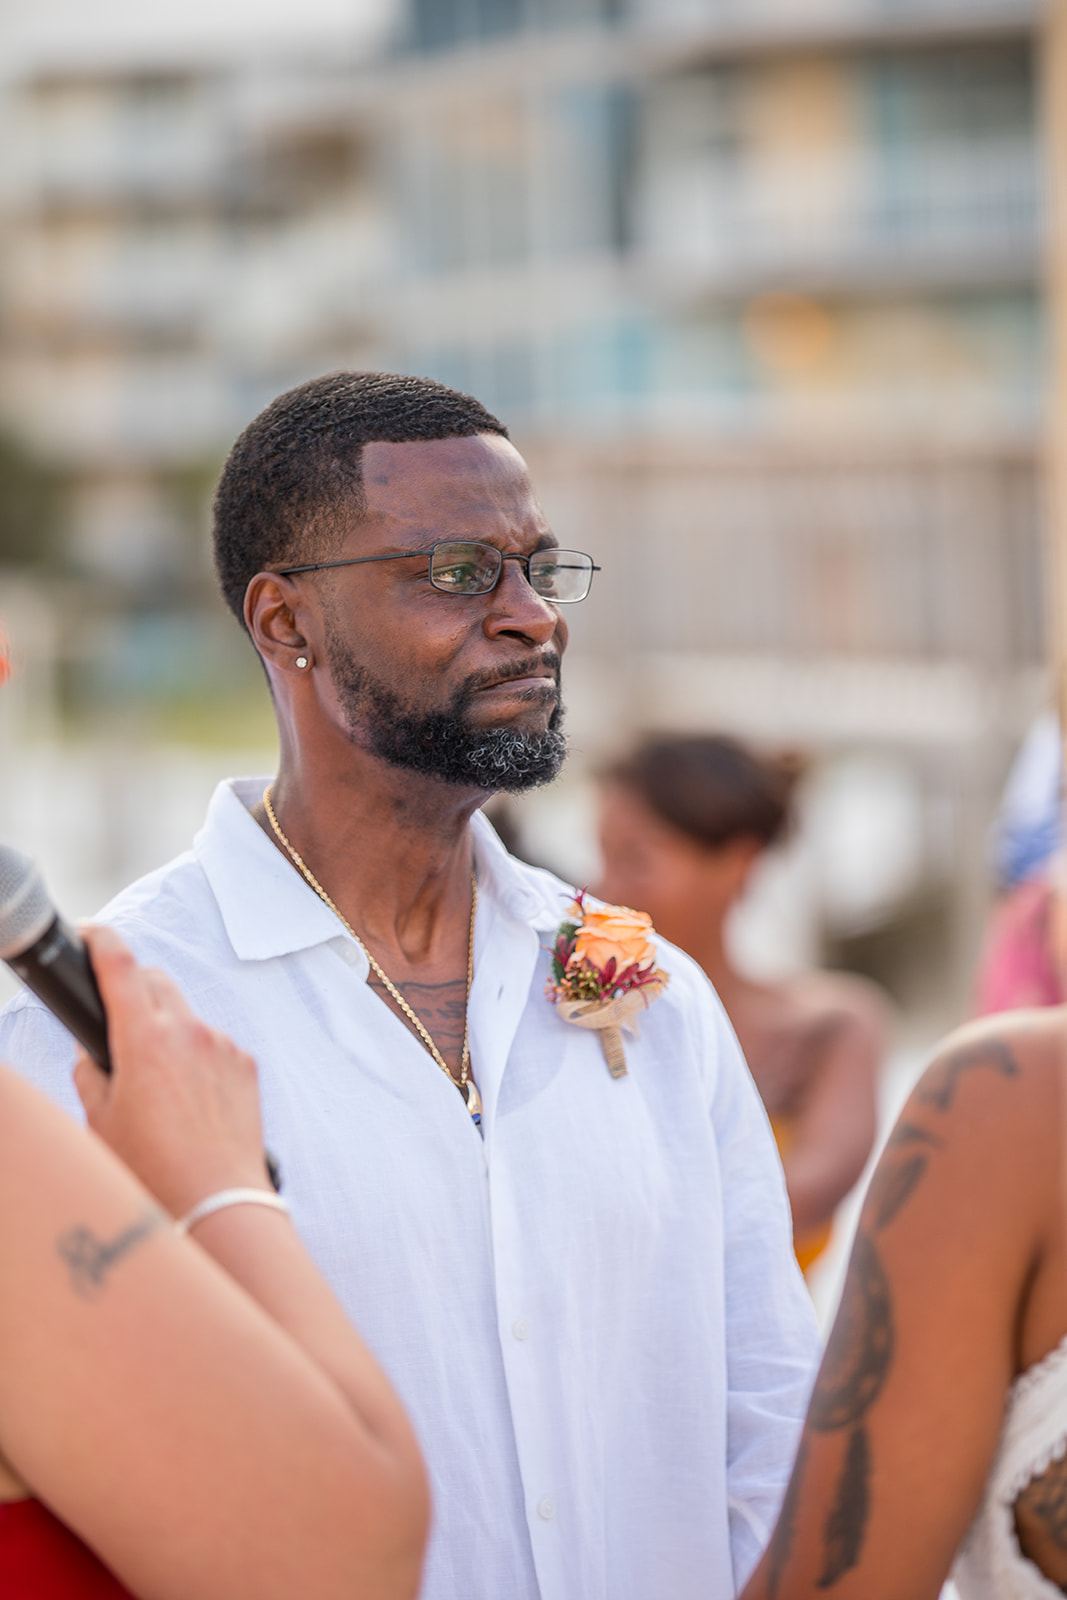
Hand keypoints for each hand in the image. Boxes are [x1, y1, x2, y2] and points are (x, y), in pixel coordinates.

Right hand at [74, 925, 271, 1216]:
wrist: (218, 1200)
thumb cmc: (154, 1168)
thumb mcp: (100, 1120)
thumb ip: (90, 1072)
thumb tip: (93, 1048)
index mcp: (145, 1040)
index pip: (119, 965)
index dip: (100, 940)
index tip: (89, 933)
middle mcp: (188, 1032)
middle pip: (154, 981)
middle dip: (131, 988)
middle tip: (116, 1017)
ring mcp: (222, 1045)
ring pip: (184, 1014)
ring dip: (165, 1027)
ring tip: (155, 1079)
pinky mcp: (245, 1063)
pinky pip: (212, 1043)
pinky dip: (194, 1055)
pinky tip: (187, 1097)